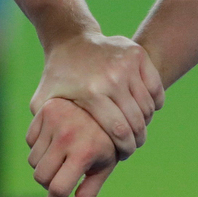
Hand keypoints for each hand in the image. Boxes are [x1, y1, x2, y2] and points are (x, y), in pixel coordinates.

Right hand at [27, 96, 122, 196]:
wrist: (107, 102)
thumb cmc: (108, 141)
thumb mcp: (103, 167)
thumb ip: (88, 195)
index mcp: (84, 153)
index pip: (57, 189)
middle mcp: (66, 136)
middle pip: (41, 177)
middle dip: (49, 185)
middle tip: (61, 181)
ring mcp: (53, 121)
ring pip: (33, 161)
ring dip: (43, 167)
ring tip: (61, 160)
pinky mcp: (44, 111)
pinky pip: (30, 142)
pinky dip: (38, 148)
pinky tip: (55, 143)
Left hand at [33, 32, 162, 155]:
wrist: (71, 40)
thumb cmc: (58, 77)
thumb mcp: (44, 102)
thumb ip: (42, 131)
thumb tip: (48, 156)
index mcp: (92, 93)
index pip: (119, 131)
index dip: (125, 148)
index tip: (123, 155)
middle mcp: (112, 77)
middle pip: (137, 120)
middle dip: (137, 139)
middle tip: (133, 145)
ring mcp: (127, 64)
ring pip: (148, 105)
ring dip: (145, 121)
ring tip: (137, 128)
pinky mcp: (138, 54)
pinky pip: (156, 88)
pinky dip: (154, 102)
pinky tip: (144, 109)